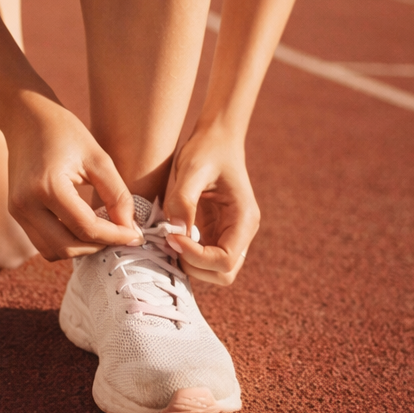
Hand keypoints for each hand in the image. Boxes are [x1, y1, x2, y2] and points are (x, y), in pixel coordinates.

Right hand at [3, 91, 139, 260]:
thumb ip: (117, 195)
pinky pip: (43, 243)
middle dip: (98, 247)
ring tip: (103, 233)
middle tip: (121, 236)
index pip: (86, 228)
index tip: (136, 235)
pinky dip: (66, 242)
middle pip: (67, 247)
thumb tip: (130, 230)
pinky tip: (84, 228)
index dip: (115, 236)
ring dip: (80, 249)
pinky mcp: (17, 213)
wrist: (26, 118)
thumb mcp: (99, 158)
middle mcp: (26, 204)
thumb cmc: (65, 132)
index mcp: (47, 187)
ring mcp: (18, 211)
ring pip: (53, 252)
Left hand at [162, 125, 260, 285]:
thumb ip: (184, 200)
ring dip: (189, 263)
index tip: (172, 237)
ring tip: (169, 238)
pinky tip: (171, 236)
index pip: (225, 261)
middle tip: (170, 242)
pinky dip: (185, 255)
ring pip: (213, 272)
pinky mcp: (215, 234)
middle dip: (194, 265)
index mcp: (244, 219)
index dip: (196, 257)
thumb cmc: (207, 150)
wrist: (215, 138)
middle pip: (223, 274)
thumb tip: (175, 232)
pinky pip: (202, 258)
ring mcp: (229, 235)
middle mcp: (241, 232)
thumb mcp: (192, 169)